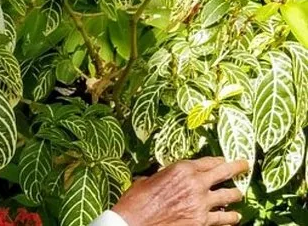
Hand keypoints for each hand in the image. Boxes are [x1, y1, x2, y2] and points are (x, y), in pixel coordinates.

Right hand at [111, 157, 248, 225]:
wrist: (135, 221)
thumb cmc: (138, 199)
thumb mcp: (150, 179)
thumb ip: (165, 175)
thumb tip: (167, 176)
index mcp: (181, 168)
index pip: (208, 161)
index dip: (218, 160)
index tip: (224, 160)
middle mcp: (195, 183)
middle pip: (224, 172)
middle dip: (237, 167)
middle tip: (245, 165)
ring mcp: (201, 203)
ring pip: (229, 195)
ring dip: (236, 194)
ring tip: (239, 194)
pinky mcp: (202, 221)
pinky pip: (223, 219)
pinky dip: (230, 218)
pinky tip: (234, 217)